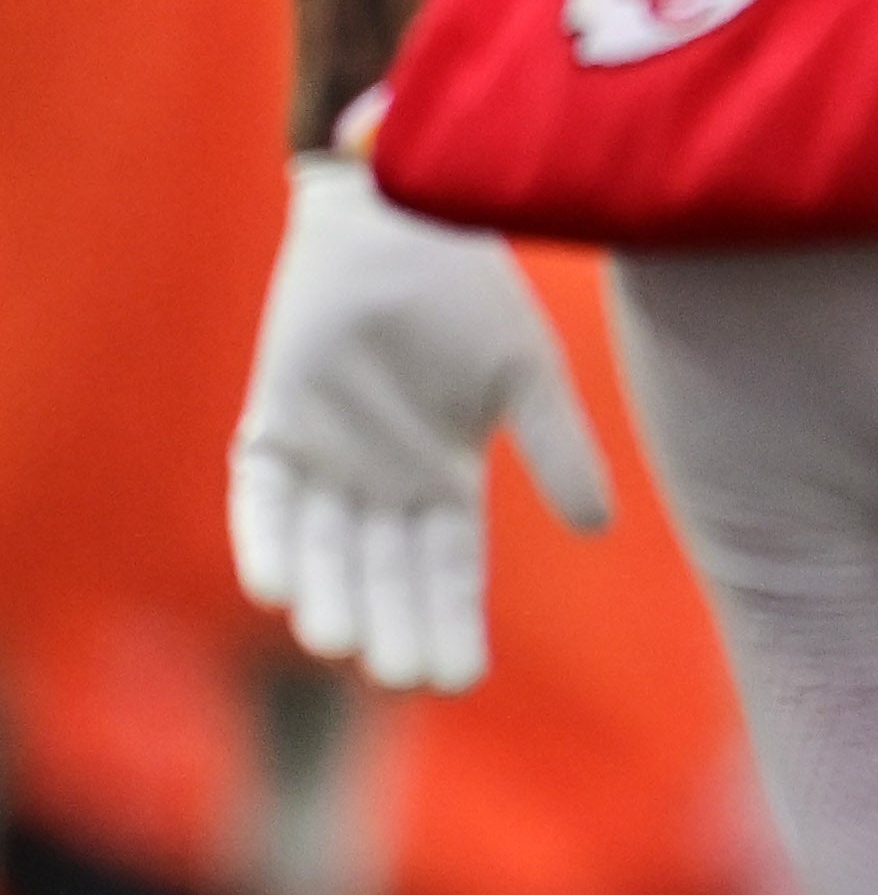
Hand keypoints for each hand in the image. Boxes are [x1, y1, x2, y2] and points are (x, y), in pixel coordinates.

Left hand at [228, 150, 616, 695]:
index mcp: (445, 479)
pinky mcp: (274, 423)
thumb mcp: (528, 376)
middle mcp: (381, 482)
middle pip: (384, 573)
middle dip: (394, 623)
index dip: (452, 622)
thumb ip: (558, 449)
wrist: (402, 217)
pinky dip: (265, 539)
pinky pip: (262, 497)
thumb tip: (598, 529)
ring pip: (323, 549)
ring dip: (329, 594)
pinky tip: (272, 583)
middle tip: (403, 674)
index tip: (460, 677)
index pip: (448, 571)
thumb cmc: (471, 292)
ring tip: (339, 641)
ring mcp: (324, 456)